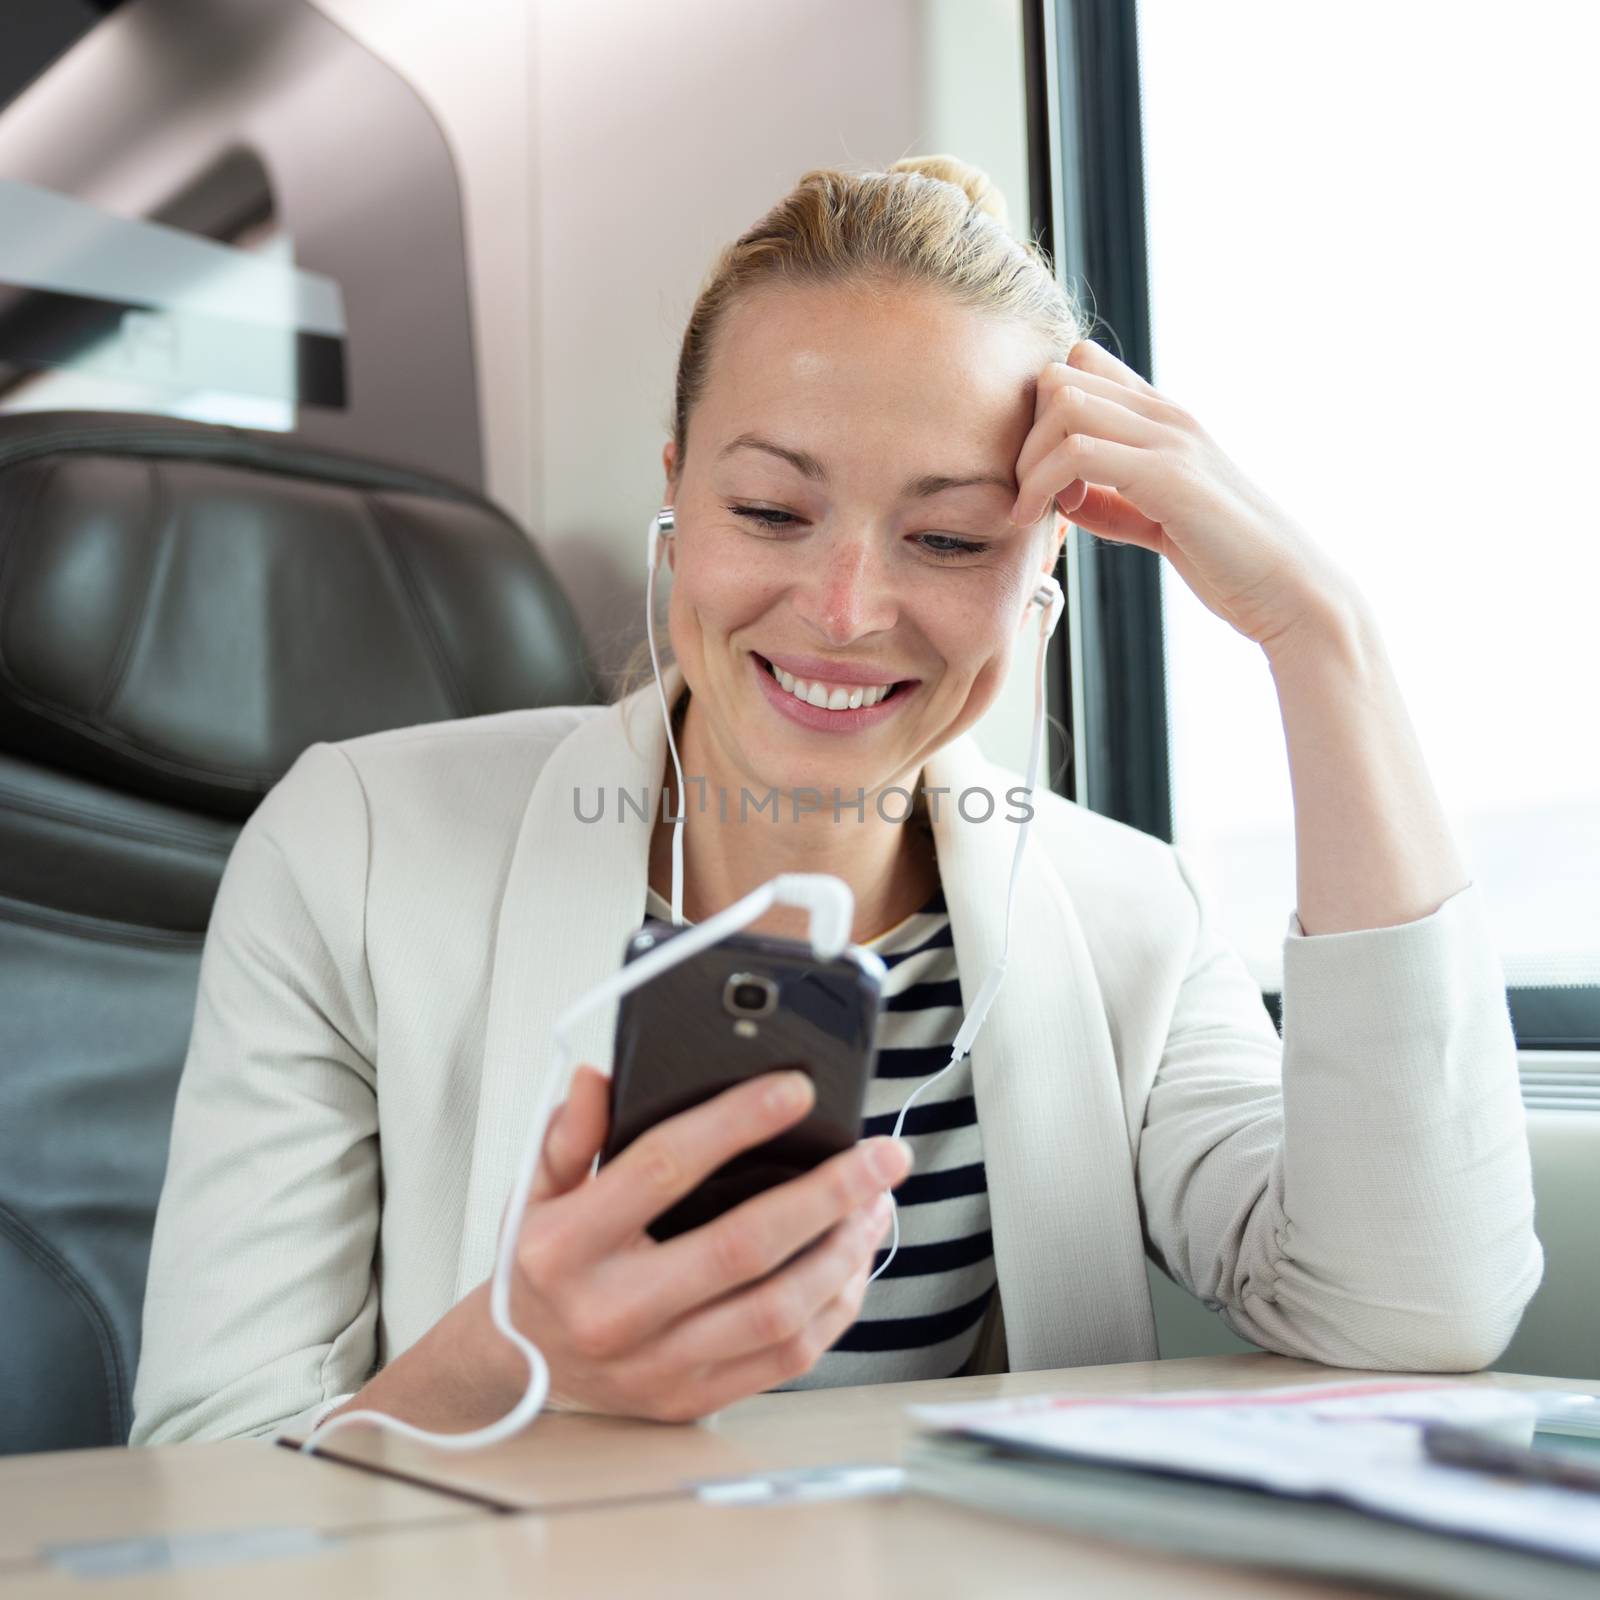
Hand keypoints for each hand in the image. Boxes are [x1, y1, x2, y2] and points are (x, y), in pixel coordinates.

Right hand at [491, 1064, 909, 1423]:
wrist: (519, 1369)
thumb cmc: (542, 1268)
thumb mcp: (535, 1191)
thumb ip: (569, 1134)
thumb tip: (598, 1079)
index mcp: (567, 1247)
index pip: (663, 1168)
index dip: (737, 1121)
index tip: (797, 1089)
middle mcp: (612, 1311)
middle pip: (744, 1246)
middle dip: (829, 1193)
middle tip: (881, 1154)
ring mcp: (656, 1365)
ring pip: (777, 1309)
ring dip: (843, 1251)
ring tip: (876, 1202)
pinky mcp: (691, 1399)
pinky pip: (785, 1357)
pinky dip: (833, 1306)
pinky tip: (852, 1261)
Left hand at [1009, 340, 1360, 655]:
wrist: (1287, 591)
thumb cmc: (1226, 560)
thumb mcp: (1157, 520)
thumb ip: (1113, 502)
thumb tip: (1066, 497)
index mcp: (1165, 420)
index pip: (1082, 363)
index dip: (1042, 412)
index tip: (1043, 470)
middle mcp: (1167, 416)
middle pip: (1060, 375)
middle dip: (1025, 434)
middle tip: (1030, 492)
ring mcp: (1170, 440)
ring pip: (1062, 401)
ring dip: (1029, 459)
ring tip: (1033, 509)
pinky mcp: (1168, 475)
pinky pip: (1077, 451)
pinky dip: (1043, 484)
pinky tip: (1049, 518)